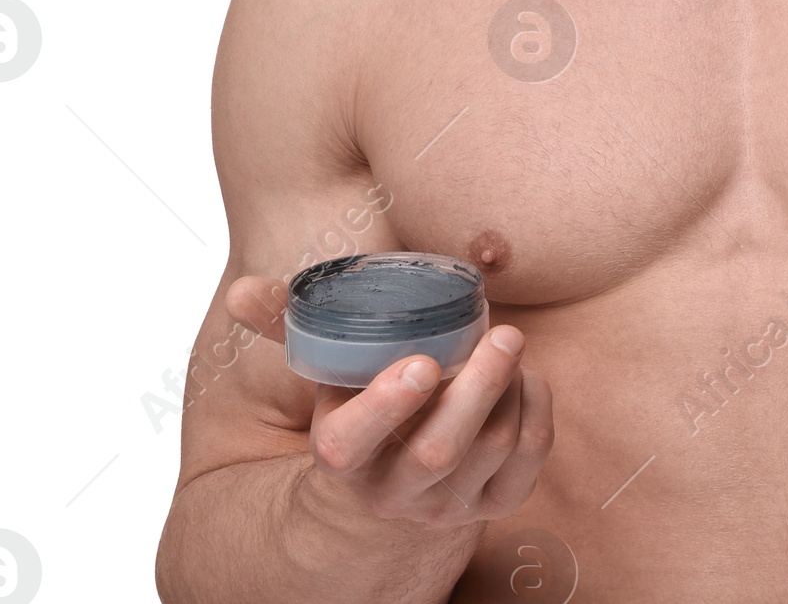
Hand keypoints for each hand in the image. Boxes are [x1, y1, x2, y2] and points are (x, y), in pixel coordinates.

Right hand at [226, 276, 552, 530]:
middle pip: (440, 452)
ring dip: (511, 388)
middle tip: (503, 331)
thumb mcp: (320, 372)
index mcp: (344, 458)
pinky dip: (537, 411)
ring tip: (508, 342)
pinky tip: (527, 376)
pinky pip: (530, 462)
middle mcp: (396, 492)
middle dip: (478, 387)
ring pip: (493, 449)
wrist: (386, 491)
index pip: (354, 446)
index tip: (421, 361)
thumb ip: (286, 328)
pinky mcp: (495, 503)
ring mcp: (449, 504)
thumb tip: (240, 292)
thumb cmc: (357, 407)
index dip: (387, 406)